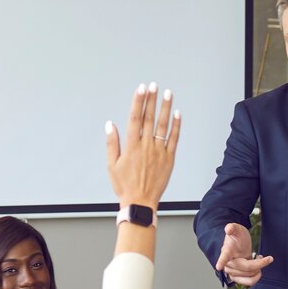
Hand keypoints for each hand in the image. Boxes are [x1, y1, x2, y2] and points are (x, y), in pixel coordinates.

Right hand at [106, 83, 180, 208]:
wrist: (141, 202)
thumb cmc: (125, 186)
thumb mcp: (111, 165)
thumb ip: (112, 143)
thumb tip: (110, 124)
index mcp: (131, 146)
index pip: (135, 118)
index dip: (138, 101)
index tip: (141, 89)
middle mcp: (146, 146)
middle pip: (150, 118)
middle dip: (152, 100)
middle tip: (154, 86)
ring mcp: (159, 152)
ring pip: (163, 125)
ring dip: (166, 108)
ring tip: (168, 94)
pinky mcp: (169, 159)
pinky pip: (174, 139)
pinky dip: (176, 126)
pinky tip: (177, 114)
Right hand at [215, 222, 271, 284]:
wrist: (238, 246)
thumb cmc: (237, 238)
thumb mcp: (237, 229)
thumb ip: (232, 227)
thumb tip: (228, 228)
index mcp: (227, 251)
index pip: (224, 256)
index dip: (221, 261)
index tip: (219, 266)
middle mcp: (228, 264)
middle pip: (246, 267)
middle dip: (260, 263)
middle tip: (268, 258)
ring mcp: (232, 272)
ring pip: (249, 276)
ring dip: (258, 270)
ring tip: (260, 262)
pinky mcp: (237, 278)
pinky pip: (249, 282)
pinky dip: (256, 277)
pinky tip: (258, 268)